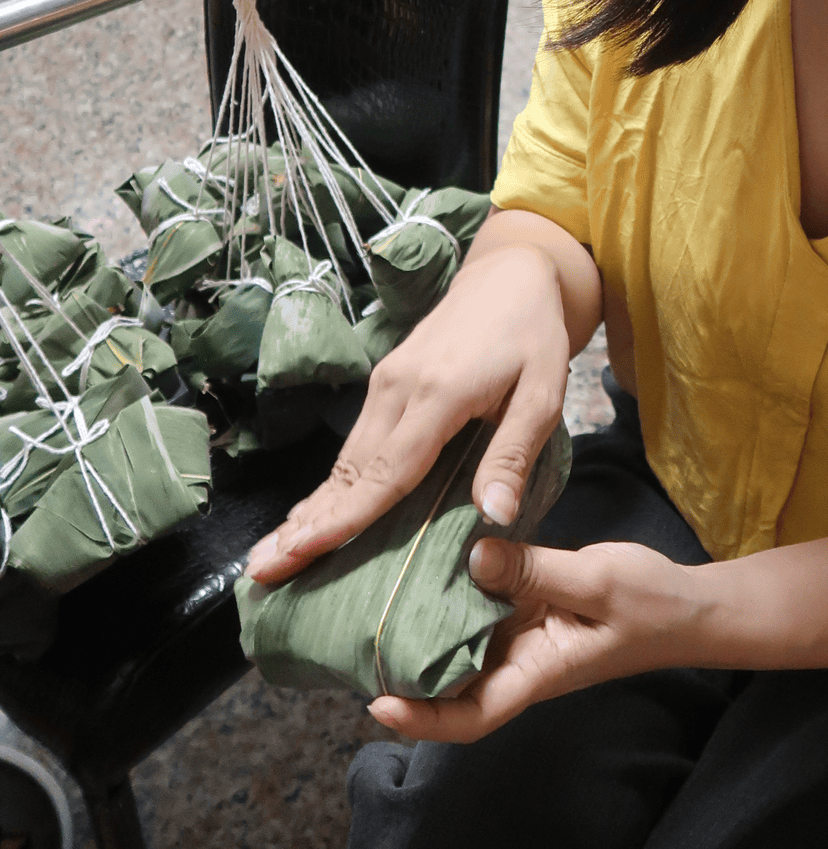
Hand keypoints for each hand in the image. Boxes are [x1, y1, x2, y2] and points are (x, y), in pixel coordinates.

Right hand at [247, 224, 591, 584]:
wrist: (510, 275)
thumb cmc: (532, 336)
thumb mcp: (543, 394)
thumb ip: (515, 454)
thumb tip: (494, 516)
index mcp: (439, 394)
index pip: (387, 471)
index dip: (345, 518)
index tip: (302, 553)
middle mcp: (399, 388)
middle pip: (350, 470)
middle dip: (305, 525)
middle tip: (262, 573)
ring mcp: (387, 382)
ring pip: (345, 459)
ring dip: (309, 509)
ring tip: (270, 558)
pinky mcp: (385, 380)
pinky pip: (355, 442)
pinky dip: (329, 484)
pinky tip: (308, 514)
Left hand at [368, 536, 706, 742]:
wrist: (687, 603)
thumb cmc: (650, 603)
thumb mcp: (596, 581)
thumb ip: (536, 571)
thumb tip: (472, 557)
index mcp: (538, 672)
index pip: (471, 716)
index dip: (422, 720)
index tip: (377, 705)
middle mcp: (519, 660)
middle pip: (451, 683)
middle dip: (402, 672)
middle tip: (354, 634)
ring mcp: (521, 634)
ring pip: (459, 642)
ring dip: (421, 627)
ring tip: (373, 597)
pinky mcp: (525, 605)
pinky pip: (480, 605)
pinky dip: (453, 591)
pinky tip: (427, 561)